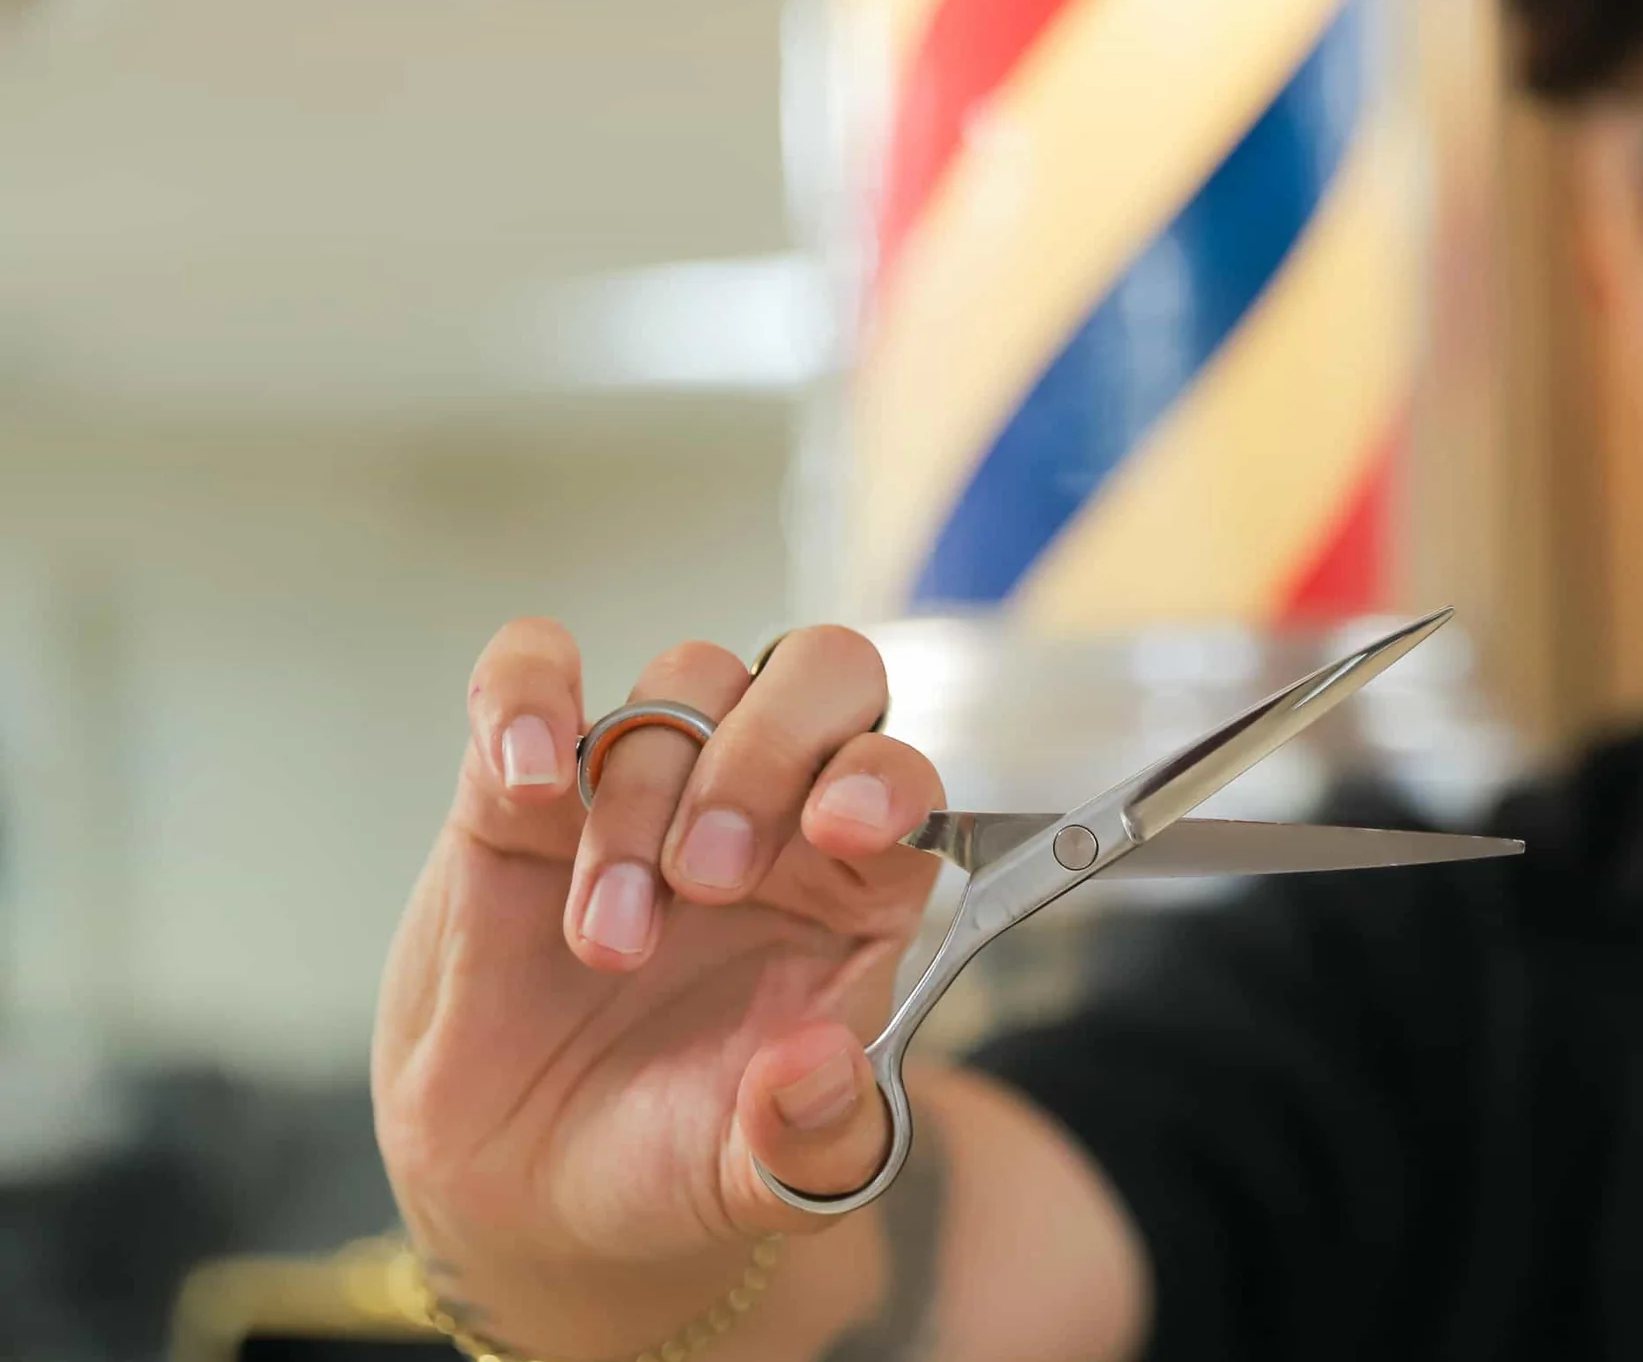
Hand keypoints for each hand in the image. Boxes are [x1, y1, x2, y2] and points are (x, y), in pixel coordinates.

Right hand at [372, 621, 945, 1357]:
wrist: (525, 1188)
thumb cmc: (674, 1158)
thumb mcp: (760, 1183)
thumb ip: (815, 1140)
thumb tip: (822, 1069)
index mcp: (857, 886)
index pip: (905, 775)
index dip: (886, 778)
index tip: (844, 831)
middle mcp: (771, 809)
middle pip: (816, 676)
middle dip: (766, 754)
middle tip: (709, 879)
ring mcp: (652, 783)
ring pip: (683, 684)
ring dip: (643, 799)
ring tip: (606, 942)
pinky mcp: (523, 787)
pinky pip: (532, 669)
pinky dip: (528, 694)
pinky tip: (529, 775)